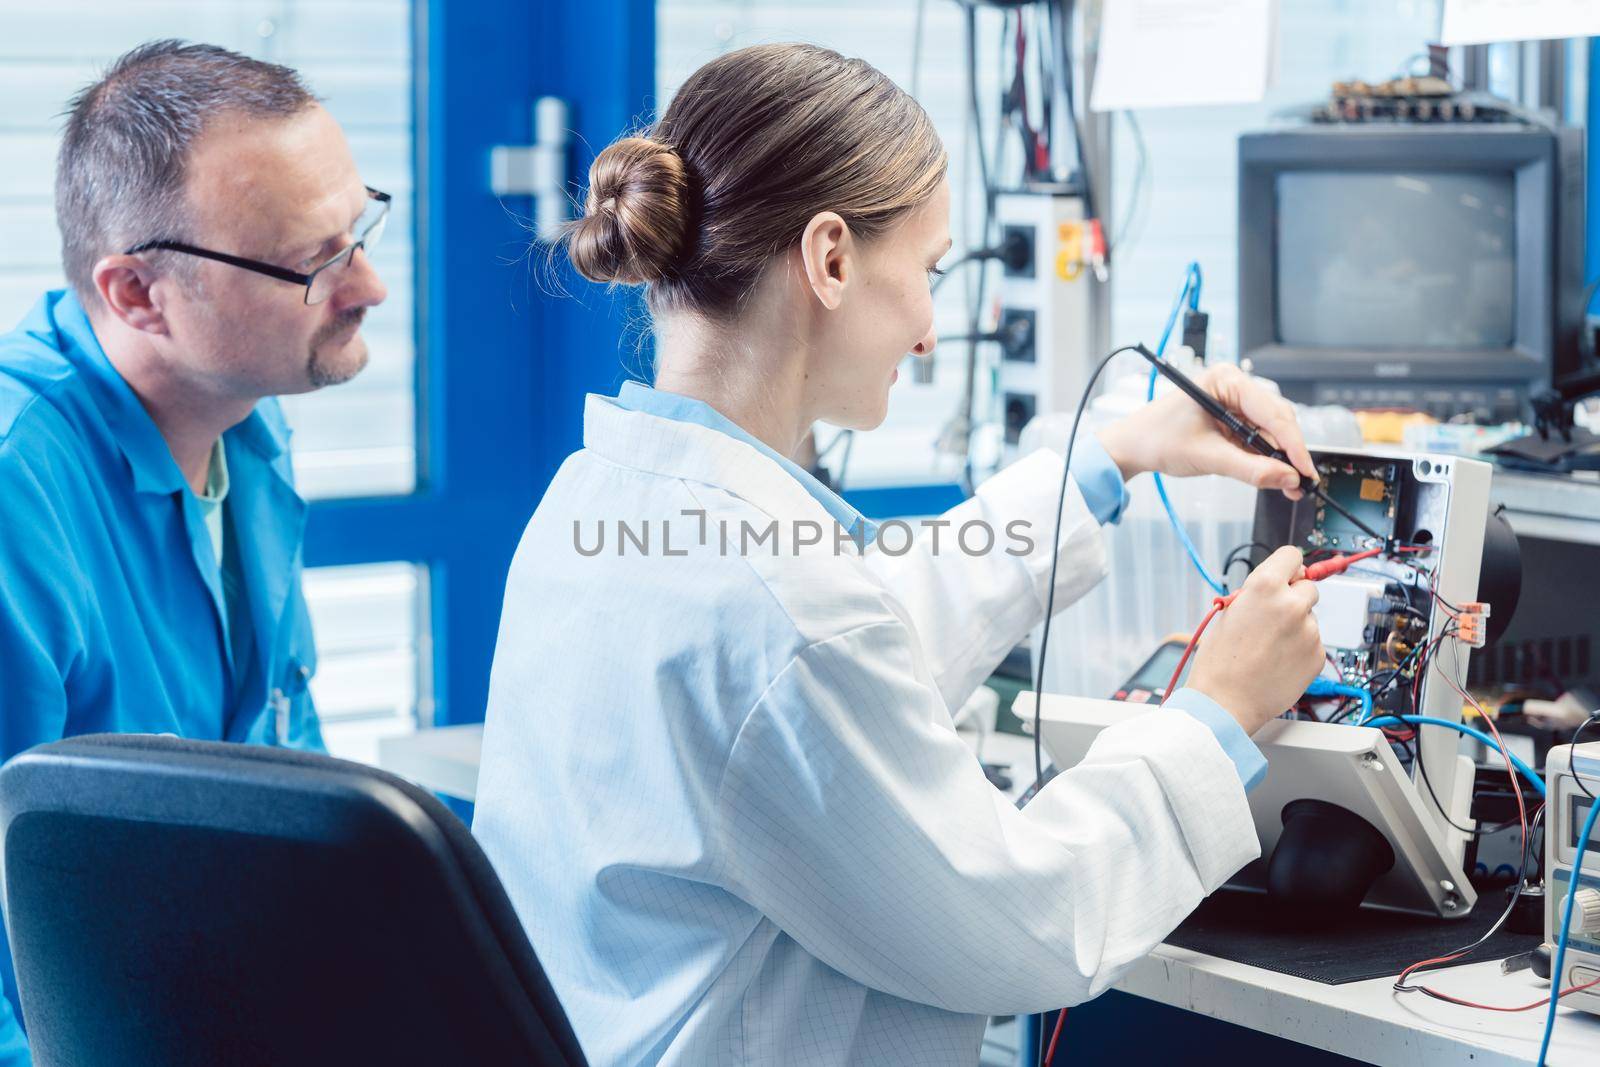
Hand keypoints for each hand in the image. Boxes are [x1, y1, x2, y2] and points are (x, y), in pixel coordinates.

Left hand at [1095, 364, 1316, 498]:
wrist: (1132, 446)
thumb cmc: (1158, 440)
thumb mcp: (1206, 457)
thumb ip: (1249, 469)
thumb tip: (1287, 479)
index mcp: (1226, 380)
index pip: (1272, 411)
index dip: (1293, 444)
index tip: (1305, 470)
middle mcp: (1234, 386)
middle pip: (1277, 419)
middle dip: (1289, 453)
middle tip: (1300, 483)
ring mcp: (1234, 402)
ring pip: (1271, 431)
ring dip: (1279, 459)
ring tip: (1289, 486)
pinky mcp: (1232, 420)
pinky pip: (1258, 439)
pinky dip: (1266, 459)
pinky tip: (1274, 477)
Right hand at [1187, 547, 1324, 734]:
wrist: (1225, 703)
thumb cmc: (1219, 661)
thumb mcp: (1228, 613)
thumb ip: (1256, 595)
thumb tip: (1277, 586)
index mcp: (1265, 586)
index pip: (1292, 555)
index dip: (1286, 566)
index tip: (1286, 575)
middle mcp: (1292, 604)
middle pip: (1307, 587)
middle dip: (1293, 598)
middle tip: (1273, 617)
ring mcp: (1309, 630)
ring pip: (1310, 617)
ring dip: (1296, 625)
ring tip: (1269, 647)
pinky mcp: (1317, 654)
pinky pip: (1313, 641)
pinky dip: (1300, 648)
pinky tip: (1278, 660)